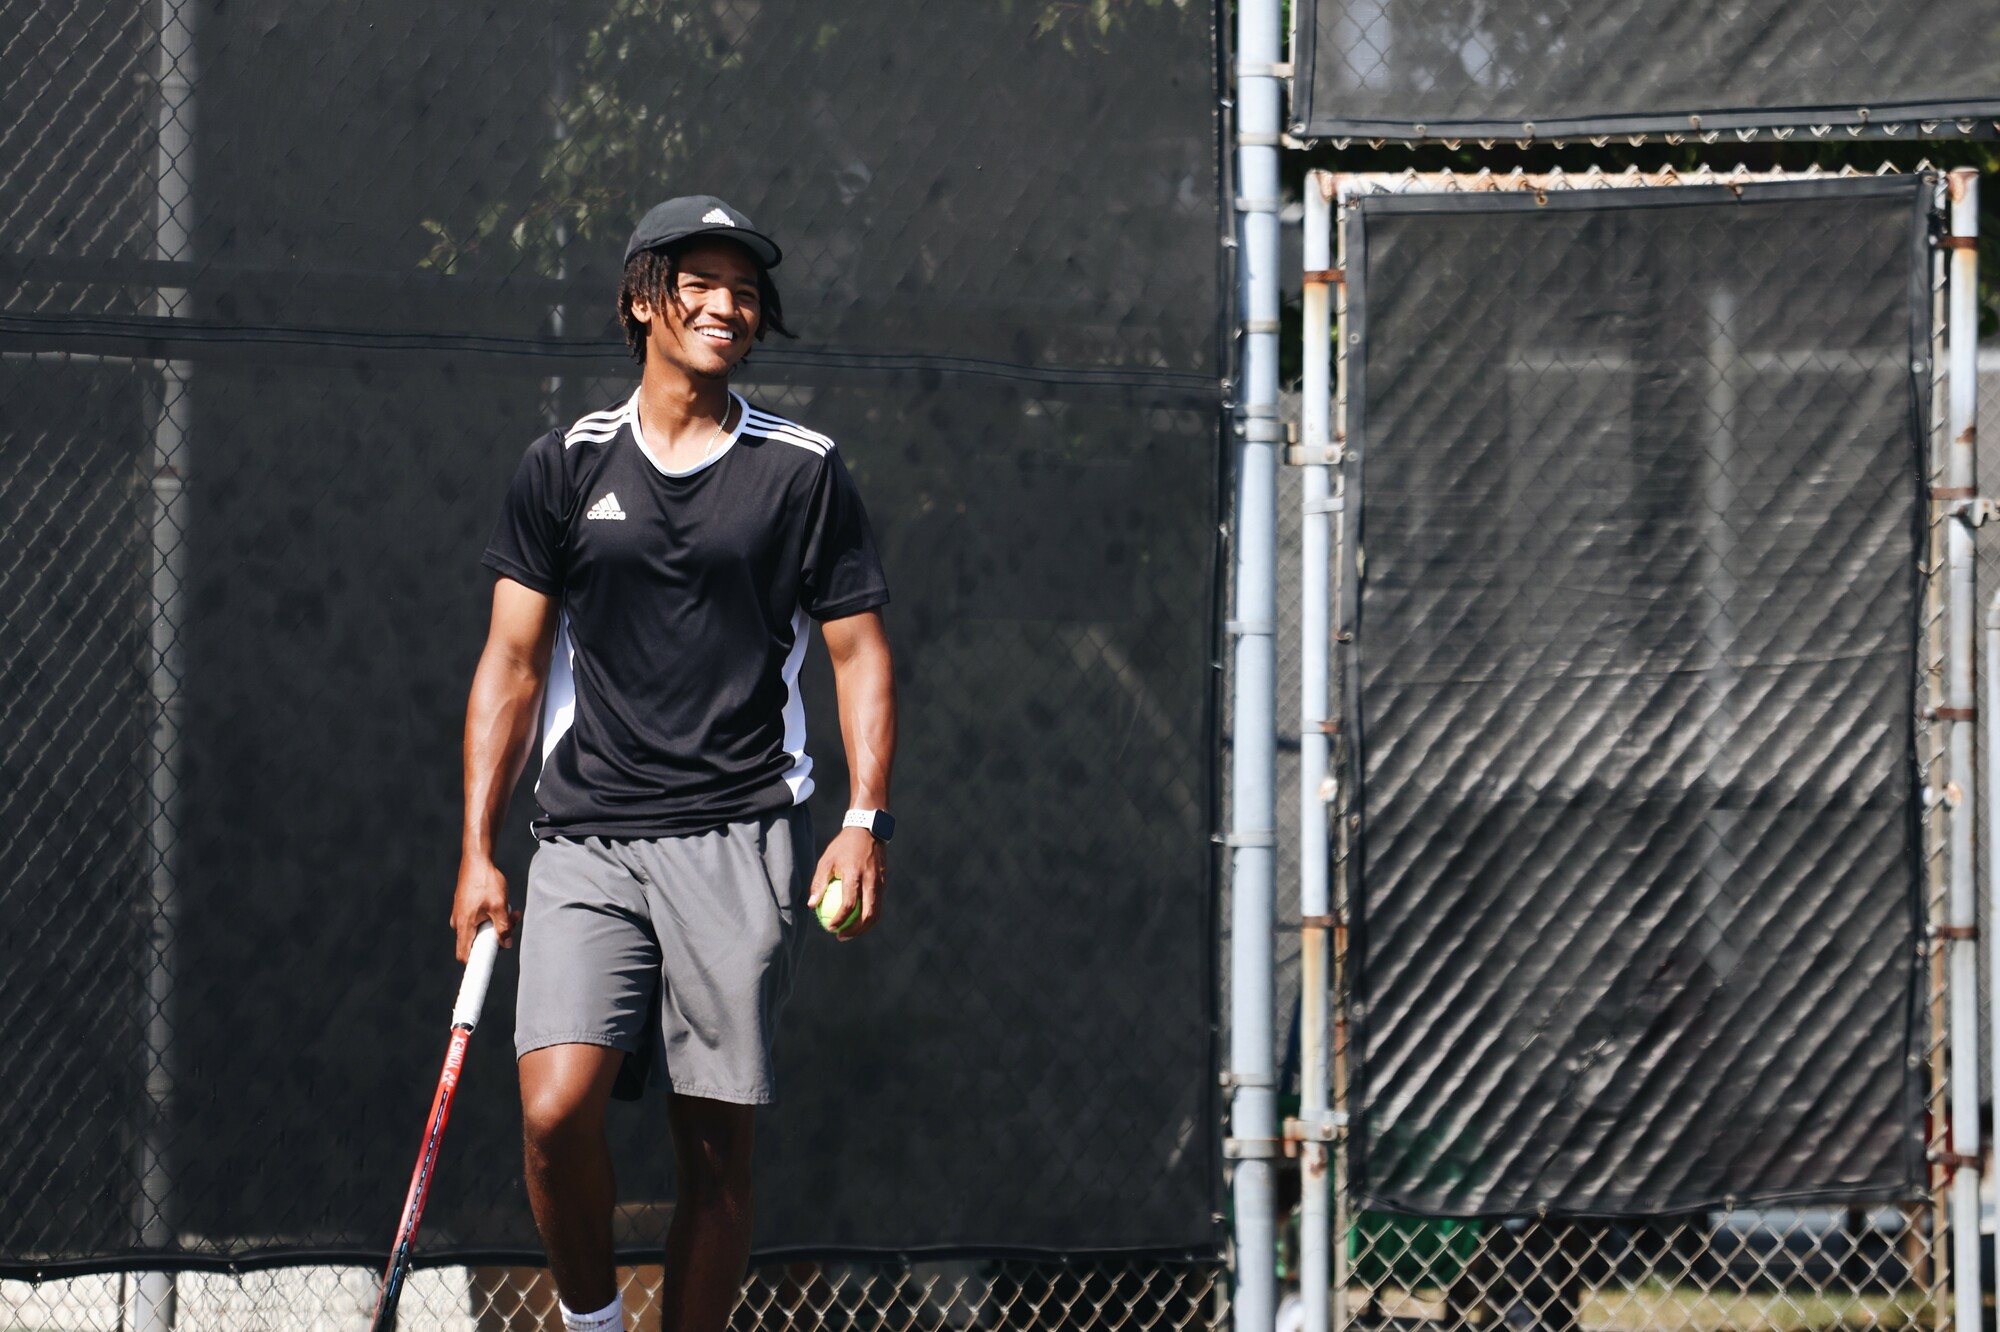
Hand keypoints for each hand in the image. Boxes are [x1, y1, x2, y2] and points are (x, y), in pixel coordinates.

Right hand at [451, 853, 520, 960]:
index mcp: (464, 926)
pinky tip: (503, 904)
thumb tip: (506, 944)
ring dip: (498, 924)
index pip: (464, 955)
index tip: (488, 965)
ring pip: (481, 929)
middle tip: (513, 921)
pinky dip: (492, 916)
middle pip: (477, 942)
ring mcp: (461, 914)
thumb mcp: (500, 906)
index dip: (475, 964)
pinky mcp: (466, 907)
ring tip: (513, 911)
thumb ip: (503, 928)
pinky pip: (479, 919)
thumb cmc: (486, 882)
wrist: (477, 860)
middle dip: (497, 936)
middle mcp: (459, 923)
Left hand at [809, 826, 885, 940]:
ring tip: (849, 932)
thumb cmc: (842, 846)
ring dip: (864, 927)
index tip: (830, 928)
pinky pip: (878, 904)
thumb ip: (819, 884)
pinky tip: (856, 919)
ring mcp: (880, 883)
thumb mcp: (826, 861)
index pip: (849, 905)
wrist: (867, 829)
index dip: (840, 920)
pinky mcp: (884, 883)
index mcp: (855, 875)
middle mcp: (871, 881)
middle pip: (868, 915)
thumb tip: (811, 905)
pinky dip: (869, 916)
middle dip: (855, 930)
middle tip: (841, 936)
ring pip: (876, 913)